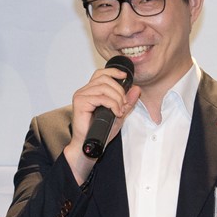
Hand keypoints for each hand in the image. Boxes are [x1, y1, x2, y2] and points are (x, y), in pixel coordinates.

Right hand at [63, 66, 140, 184]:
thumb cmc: (99, 131)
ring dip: (117, 99)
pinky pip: (101, 97)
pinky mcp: (80, 103)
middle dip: (119, 90)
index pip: (101, 73)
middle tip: (124, 104)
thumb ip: (127, 102)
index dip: (113, 72)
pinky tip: (115, 112)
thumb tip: (136, 89)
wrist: (89, 144)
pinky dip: (112, 104)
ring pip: (104, 87)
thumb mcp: (118, 113)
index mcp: (90, 91)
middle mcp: (84, 91)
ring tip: (119, 110)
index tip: (125, 76)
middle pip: (104, 79)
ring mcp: (81, 96)